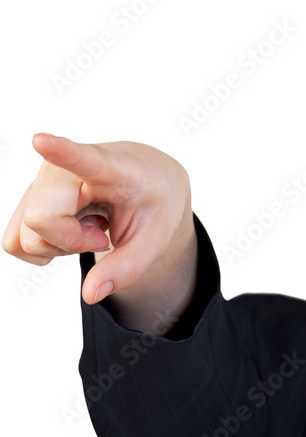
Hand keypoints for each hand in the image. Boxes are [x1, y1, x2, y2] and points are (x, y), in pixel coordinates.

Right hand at [2, 133, 192, 306]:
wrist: (147, 176)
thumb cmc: (153, 202)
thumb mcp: (156, 238)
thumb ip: (127, 268)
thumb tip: (90, 295)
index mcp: (111, 168)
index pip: (83, 158)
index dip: (60, 151)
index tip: (41, 141)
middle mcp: (64, 167)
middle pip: (41, 219)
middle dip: (70, 242)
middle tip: (102, 231)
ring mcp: (40, 179)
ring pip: (25, 235)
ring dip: (59, 245)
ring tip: (91, 224)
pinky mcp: (27, 195)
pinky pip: (17, 240)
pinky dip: (47, 246)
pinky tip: (74, 226)